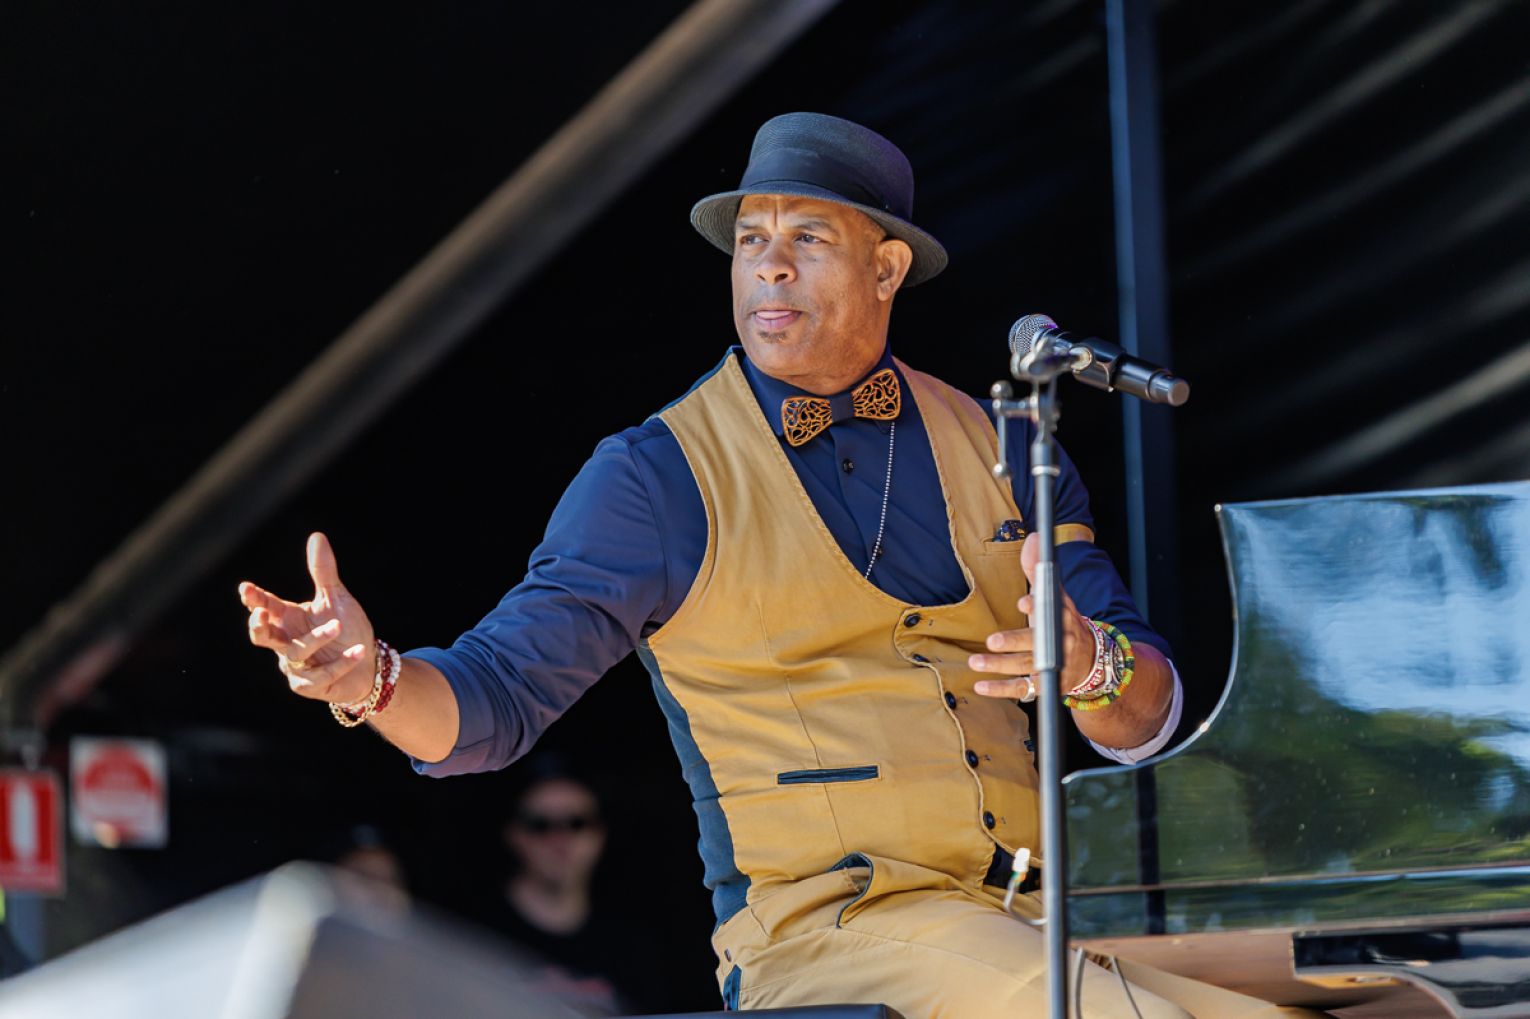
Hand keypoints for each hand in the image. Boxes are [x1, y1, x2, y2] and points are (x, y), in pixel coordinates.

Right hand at [239, 532, 375, 704]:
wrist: (368, 665)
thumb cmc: (348, 629)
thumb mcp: (337, 598)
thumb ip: (324, 572)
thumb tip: (316, 536)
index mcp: (288, 618)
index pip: (265, 606)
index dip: (254, 599)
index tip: (246, 589)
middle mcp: (286, 641)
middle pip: (261, 636)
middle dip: (259, 627)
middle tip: (261, 616)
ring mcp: (295, 665)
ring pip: (296, 652)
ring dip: (317, 639)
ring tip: (338, 625)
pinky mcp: (308, 685)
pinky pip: (320, 674)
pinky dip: (340, 662)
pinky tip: (358, 651)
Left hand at [969, 532, 1095, 699]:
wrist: (1094, 661)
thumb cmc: (1064, 623)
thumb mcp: (1056, 596)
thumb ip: (1039, 570)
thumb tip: (1034, 538)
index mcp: (1063, 617)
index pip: (1051, 610)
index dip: (1038, 605)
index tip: (1024, 601)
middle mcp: (1060, 643)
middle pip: (1036, 643)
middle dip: (1015, 642)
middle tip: (992, 641)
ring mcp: (1054, 666)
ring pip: (1025, 668)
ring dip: (1000, 666)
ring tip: (975, 662)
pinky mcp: (1047, 686)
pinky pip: (1023, 690)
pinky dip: (1001, 690)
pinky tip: (980, 687)